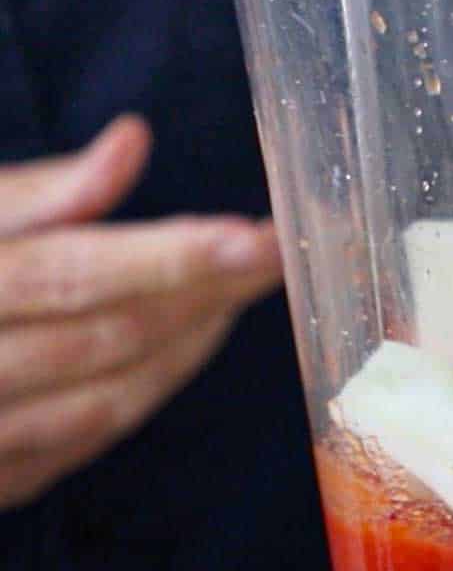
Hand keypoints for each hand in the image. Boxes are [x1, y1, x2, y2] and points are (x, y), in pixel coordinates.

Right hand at [0, 117, 281, 509]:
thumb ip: (43, 190)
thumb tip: (132, 138)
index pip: (74, 274)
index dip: (173, 257)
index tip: (257, 237)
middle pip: (108, 337)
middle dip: (207, 293)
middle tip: (277, 252)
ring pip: (107, 400)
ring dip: (189, 344)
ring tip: (242, 289)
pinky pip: (84, 445)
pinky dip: (147, 392)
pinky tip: (188, 344)